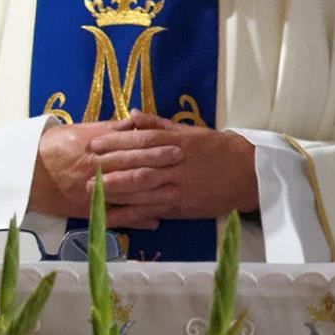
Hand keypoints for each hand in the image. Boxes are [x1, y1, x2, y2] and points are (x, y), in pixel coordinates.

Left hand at [30, 116, 260, 229]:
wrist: (248, 173)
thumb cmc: (218, 149)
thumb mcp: (191, 132)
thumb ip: (160, 125)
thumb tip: (133, 116)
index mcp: (177, 143)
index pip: (140, 141)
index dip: (115, 142)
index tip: (94, 144)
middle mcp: (176, 164)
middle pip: (137, 166)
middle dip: (109, 168)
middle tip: (86, 170)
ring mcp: (179, 187)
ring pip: (142, 190)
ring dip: (115, 191)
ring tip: (92, 192)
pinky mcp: (182, 206)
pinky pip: (152, 210)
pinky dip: (131, 215)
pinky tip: (113, 217)